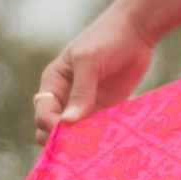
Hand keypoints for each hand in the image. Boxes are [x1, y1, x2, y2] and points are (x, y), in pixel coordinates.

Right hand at [33, 5, 154, 143]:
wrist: (136, 30)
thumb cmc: (107, 38)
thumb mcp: (89, 61)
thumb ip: (81, 91)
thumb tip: (68, 122)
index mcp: (53, 83)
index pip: (43, 114)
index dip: (52, 128)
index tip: (69, 134)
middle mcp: (66, 97)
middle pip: (54, 130)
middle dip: (63, 141)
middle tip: (81, 146)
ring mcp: (86, 105)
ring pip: (77, 134)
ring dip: (83, 143)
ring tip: (96, 149)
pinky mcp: (106, 108)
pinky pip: (98, 129)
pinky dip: (101, 138)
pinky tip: (110, 143)